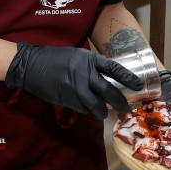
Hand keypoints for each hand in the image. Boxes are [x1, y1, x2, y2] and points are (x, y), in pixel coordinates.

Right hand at [4, 42, 142, 118]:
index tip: (138, 85)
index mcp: (89, 60)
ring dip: (103, 111)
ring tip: (106, 113)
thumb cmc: (56, 58)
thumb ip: (92, 66)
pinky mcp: (67, 99)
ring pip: (96, 104)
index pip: (113, 69)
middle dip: (119, 102)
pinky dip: (87, 110)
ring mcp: (75, 87)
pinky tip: (87, 109)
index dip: (128, 77)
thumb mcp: (77, 56)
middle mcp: (84, 73)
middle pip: (108, 91)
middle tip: (126, 109)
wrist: (32, 66)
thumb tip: (109, 78)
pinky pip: (82, 108)